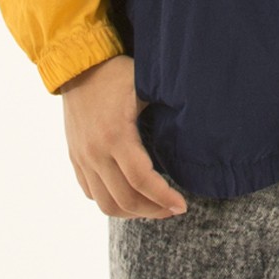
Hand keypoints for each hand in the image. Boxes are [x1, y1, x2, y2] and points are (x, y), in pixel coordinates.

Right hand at [59, 53, 187, 218]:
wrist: (77, 66)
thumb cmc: (118, 74)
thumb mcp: (147, 86)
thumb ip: (169, 109)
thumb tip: (204, 126)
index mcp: (115, 134)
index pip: (141, 181)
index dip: (164, 198)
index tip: (182, 206)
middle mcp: (95, 152)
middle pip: (125, 199)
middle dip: (153, 210)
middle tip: (173, 209)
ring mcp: (82, 157)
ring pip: (105, 204)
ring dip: (132, 212)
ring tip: (153, 207)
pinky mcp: (75, 158)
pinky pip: (91, 193)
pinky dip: (112, 201)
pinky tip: (130, 196)